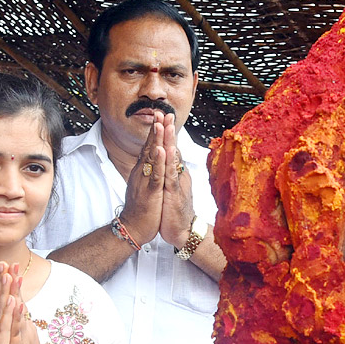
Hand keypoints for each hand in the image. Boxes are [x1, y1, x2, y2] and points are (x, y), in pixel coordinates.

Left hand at [6, 262, 58, 343]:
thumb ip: (13, 331)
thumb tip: (9, 322)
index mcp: (21, 327)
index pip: (15, 301)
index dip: (11, 285)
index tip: (7, 268)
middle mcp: (24, 327)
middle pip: (18, 300)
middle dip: (14, 281)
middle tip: (11, 262)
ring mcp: (23, 335)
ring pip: (19, 311)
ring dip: (16, 293)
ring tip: (13, 276)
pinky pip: (18, 329)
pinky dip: (17, 315)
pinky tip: (16, 304)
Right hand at [118, 115, 166, 244]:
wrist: (132, 228)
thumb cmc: (140, 209)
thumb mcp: (144, 185)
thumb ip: (147, 172)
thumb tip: (150, 162)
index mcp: (142, 171)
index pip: (149, 147)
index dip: (155, 132)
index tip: (161, 117)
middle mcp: (142, 173)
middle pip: (149, 147)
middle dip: (157, 129)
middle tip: (162, 112)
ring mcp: (145, 181)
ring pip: (152, 158)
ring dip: (157, 140)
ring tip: (161, 124)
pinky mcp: (150, 192)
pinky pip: (155, 175)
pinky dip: (159, 163)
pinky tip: (162, 151)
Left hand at [158, 114, 194, 246]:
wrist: (182, 231)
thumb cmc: (175, 209)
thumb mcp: (171, 187)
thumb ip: (171, 172)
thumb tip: (169, 160)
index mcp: (175, 172)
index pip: (170, 148)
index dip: (166, 133)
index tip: (162, 117)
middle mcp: (178, 174)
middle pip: (173, 148)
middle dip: (169, 130)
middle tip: (166, 112)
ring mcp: (177, 183)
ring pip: (173, 159)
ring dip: (169, 141)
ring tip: (166, 125)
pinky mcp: (175, 193)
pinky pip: (171, 176)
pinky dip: (168, 163)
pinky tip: (166, 152)